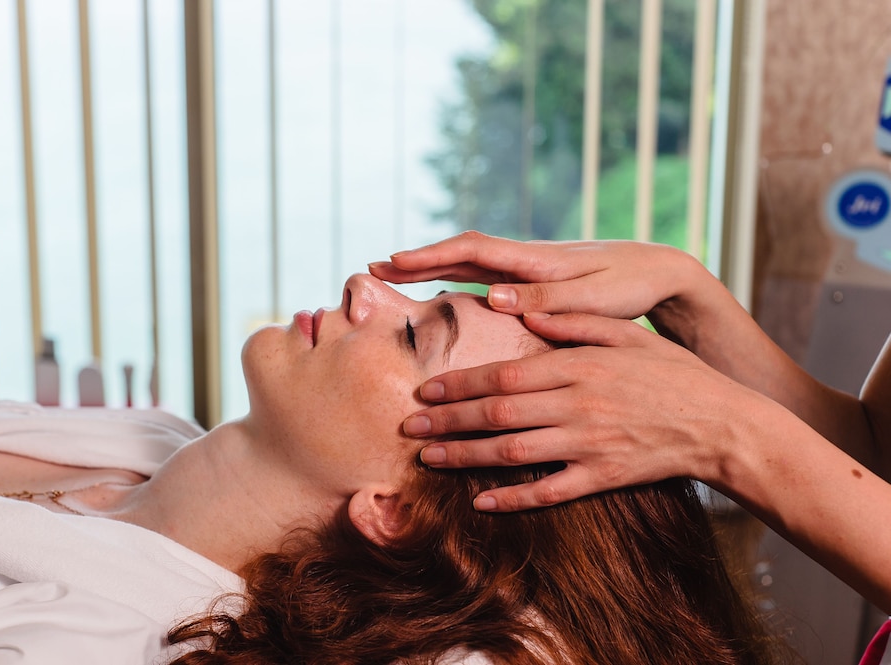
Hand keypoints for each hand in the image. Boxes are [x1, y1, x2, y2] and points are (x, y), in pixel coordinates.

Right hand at [369, 230, 705, 321]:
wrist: (660, 271)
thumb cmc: (630, 286)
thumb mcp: (591, 298)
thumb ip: (544, 297)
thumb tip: (492, 296)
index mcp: (534, 259)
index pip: (471, 249)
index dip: (429, 256)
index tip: (391, 262)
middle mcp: (524, 257)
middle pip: (459, 252)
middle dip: (416, 260)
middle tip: (373, 268)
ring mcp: (527, 266)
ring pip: (468, 262)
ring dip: (430, 267)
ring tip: (394, 275)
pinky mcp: (534, 278)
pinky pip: (484, 274)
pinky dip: (455, 276)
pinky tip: (442, 287)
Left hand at [406, 312, 764, 511]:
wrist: (723, 425)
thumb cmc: (675, 374)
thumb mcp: (629, 335)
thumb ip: (576, 324)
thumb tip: (528, 315)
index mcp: (579, 366)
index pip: (504, 373)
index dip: (459, 384)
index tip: (425, 388)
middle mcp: (577, 405)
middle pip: (497, 413)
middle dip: (447, 420)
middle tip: (408, 424)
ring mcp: (588, 444)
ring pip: (512, 452)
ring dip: (465, 456)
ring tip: (429, 457)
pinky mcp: (603, 477)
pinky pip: (550, 492)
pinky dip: (514, 498)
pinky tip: (481, 501)